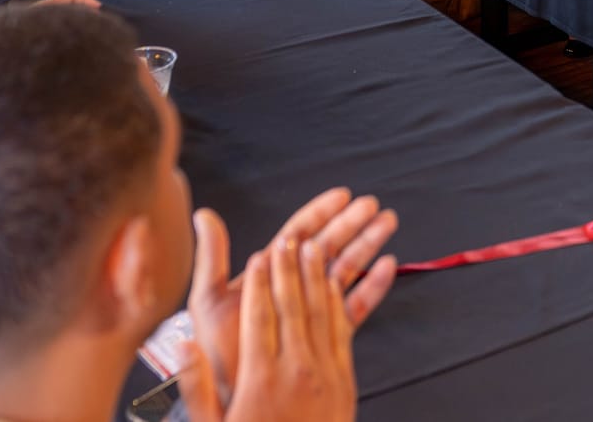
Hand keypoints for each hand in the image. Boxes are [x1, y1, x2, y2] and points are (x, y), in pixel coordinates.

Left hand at [185, 192, 397, 400]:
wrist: (233, 396)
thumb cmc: (218, 353)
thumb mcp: (208, 301)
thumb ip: (212, 258)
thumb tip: (205, 216)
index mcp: (268, 274)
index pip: (298, 233)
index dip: (321, 213)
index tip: (341, 196)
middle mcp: (292, 288)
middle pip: (328, 246)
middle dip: (351, 223)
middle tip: (372, 206)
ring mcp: (310, 310)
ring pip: (345, 270)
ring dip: (367, 245)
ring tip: (386, 225)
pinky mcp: (325, 334)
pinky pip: (353, 306)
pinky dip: (372, 287)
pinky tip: (387, 268)